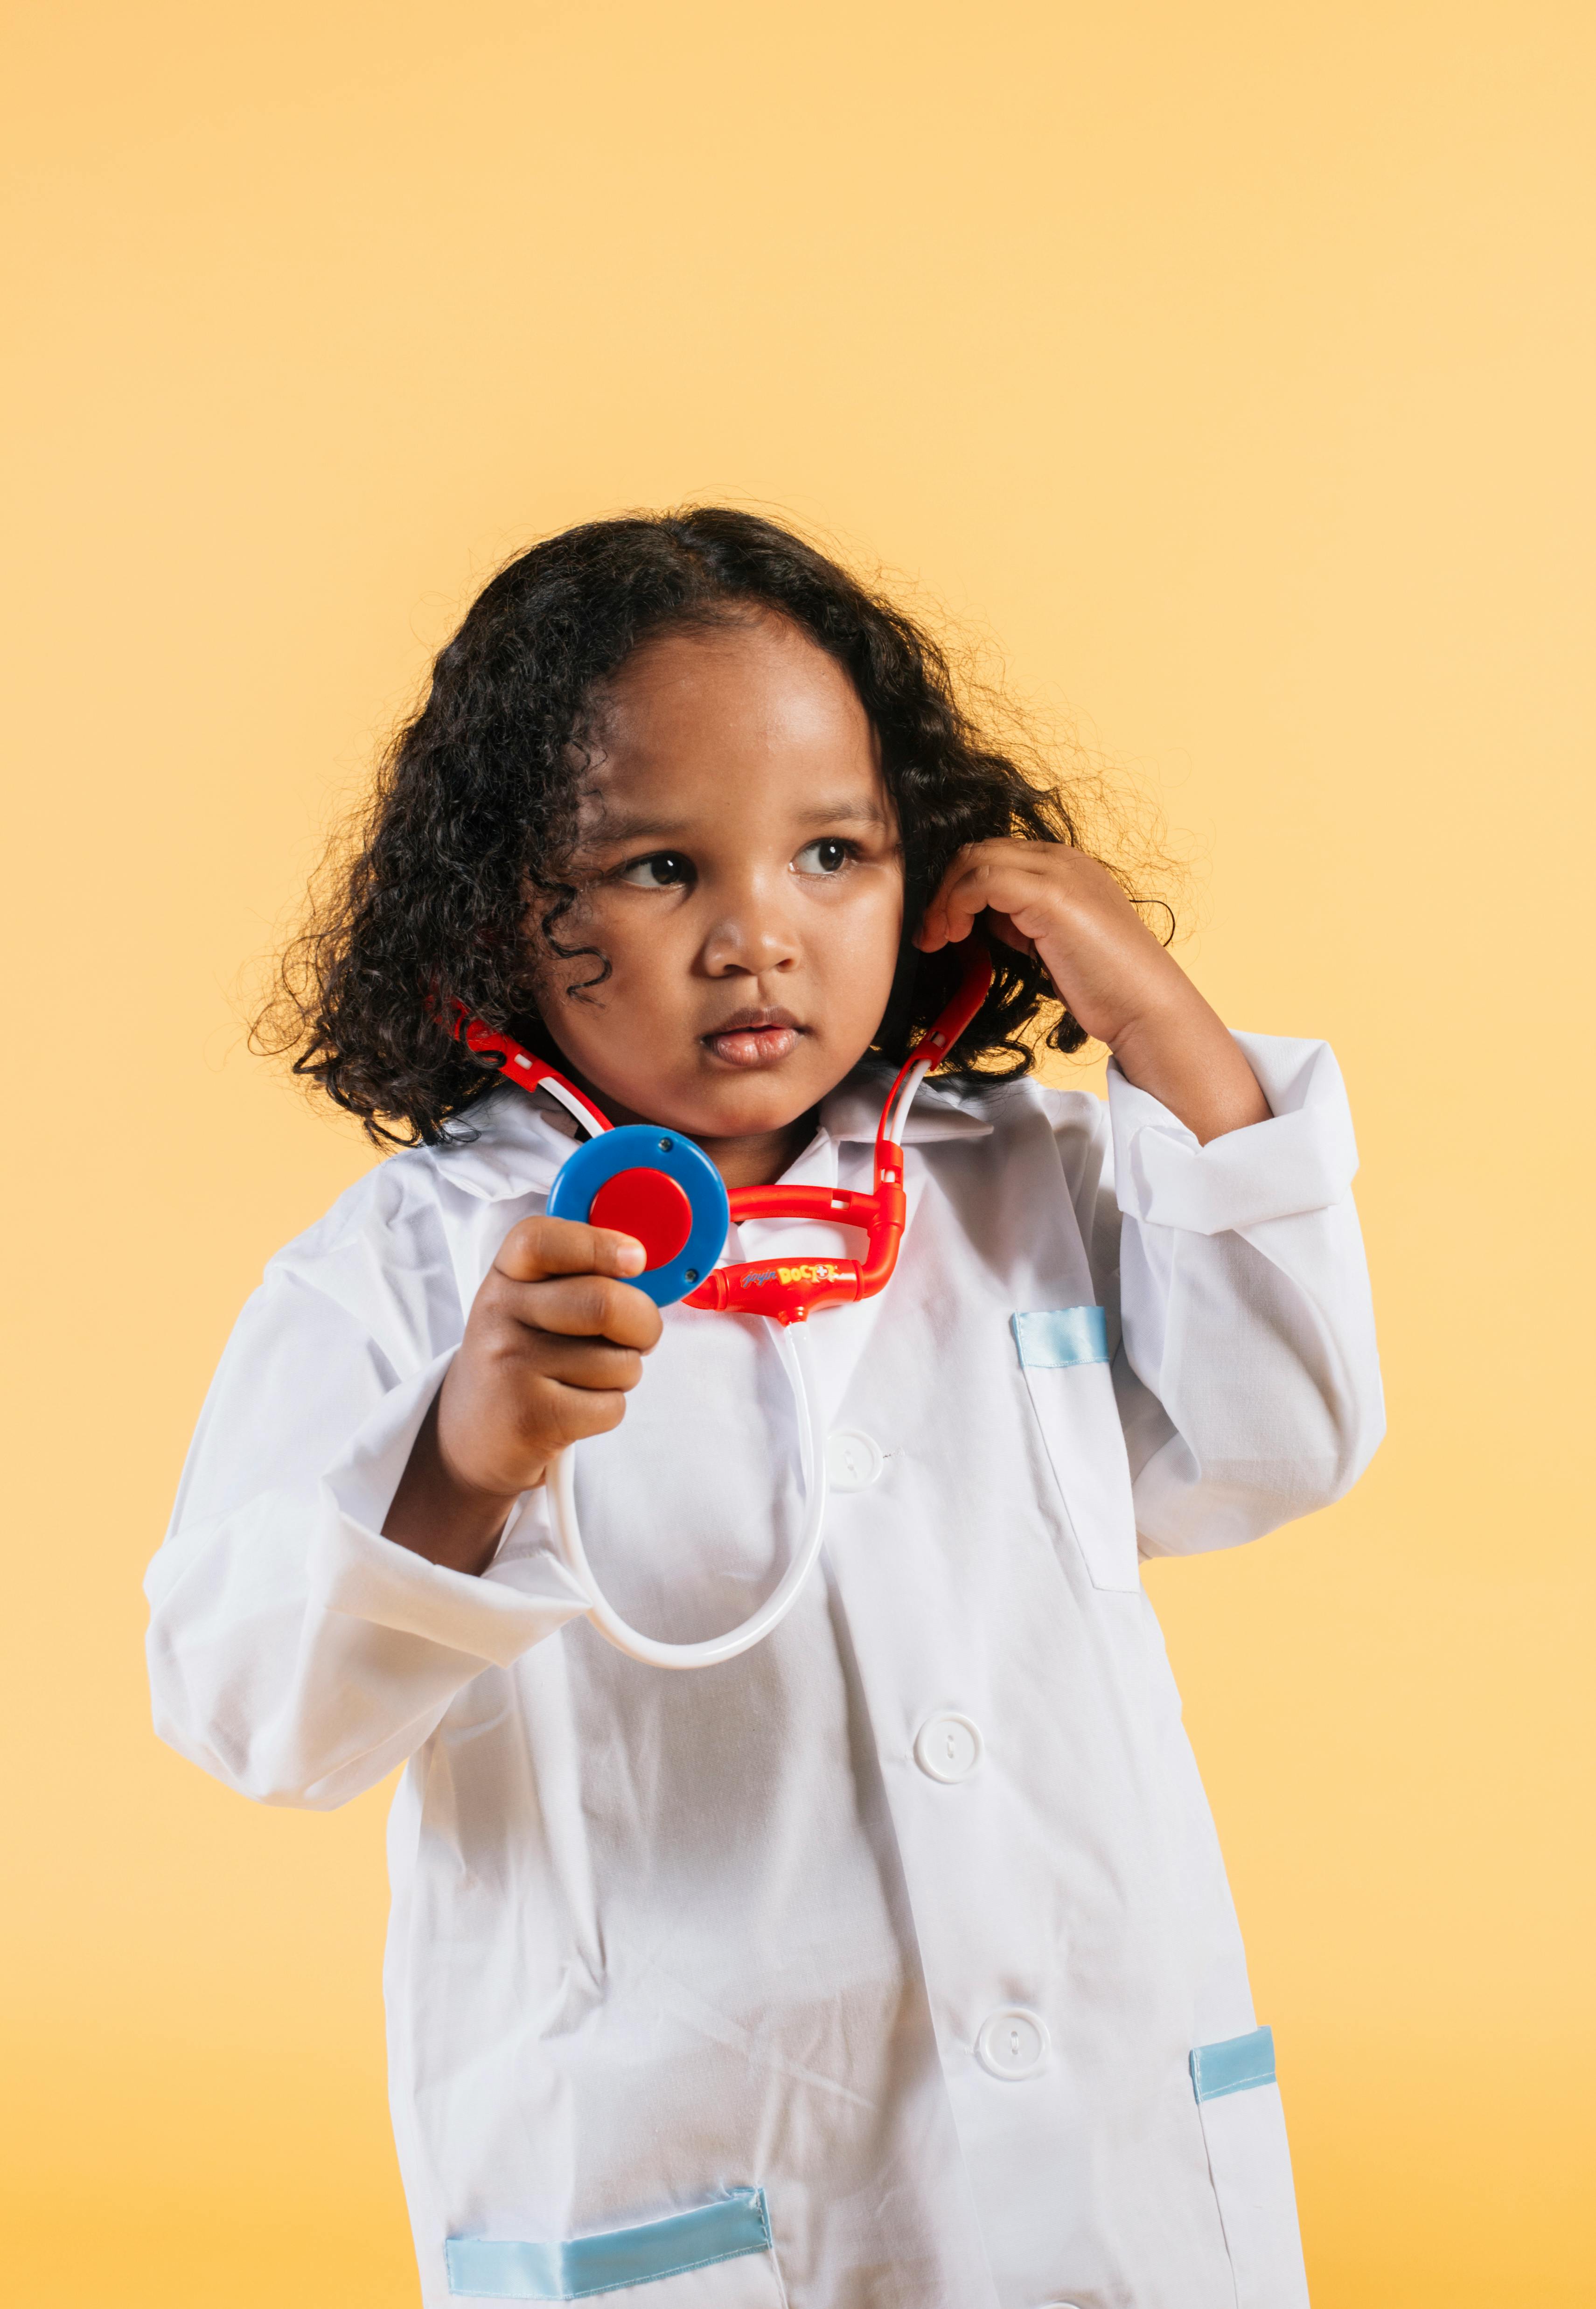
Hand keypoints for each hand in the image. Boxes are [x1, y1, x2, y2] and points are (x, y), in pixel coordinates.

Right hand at [384, 1216, 661, 1573]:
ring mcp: (510, 1367)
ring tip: (586, 1379)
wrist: (472, 1432)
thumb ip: (581, 1277)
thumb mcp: (534, 1304)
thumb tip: (643, 1262)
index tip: (635, 1260)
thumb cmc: (526, 1357)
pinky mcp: (529, 1418)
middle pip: (603, 1304)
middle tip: (640, 1337)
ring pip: (618, 1363)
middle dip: (644, 1324)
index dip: (598, 1243)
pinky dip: (608, 1411)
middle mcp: (499, 1315)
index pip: (540, 1239)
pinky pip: (610, 1407)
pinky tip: (575, 1409)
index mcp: (506, 1276)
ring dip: (624, 1374)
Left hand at [915, 841, 1269, 1142]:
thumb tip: (984, 915)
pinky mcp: (1052, 896)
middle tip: (930, 933)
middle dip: (944, 889)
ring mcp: (1058, 873)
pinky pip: (983, 881)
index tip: (943, 926)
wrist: (1146, 1006)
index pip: (994, 856)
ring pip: (975, 860)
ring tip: (938, 937)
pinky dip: (957, 904)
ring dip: (944, 899)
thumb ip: (1021, 920)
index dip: (958, 886)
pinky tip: (954, 935)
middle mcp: (1062, 860)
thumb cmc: (1105, 985)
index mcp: (1065, 867)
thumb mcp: (1052, 941)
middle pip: (979, 850)